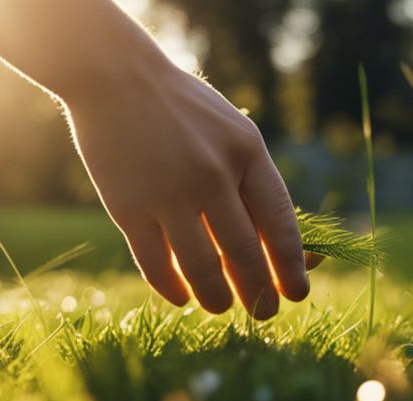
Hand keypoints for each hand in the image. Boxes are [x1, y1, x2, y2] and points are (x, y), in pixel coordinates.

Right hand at [65, 63, 309, 319]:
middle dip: (260, 295)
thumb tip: (281, 246)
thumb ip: (255, 183)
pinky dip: (173, 291)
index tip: (297, 293)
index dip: (292, 268)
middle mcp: (212, 173)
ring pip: (202, 270)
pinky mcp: (128, 208)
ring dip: (216, 299)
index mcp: (247, 152)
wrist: (115, 77)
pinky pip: (157, 267)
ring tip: (221, 307)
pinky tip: (182, 298)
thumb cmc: (185, 112)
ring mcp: (168, 192)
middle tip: (264, 313)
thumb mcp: (234, 133)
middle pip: (244, 255)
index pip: (280, 224)